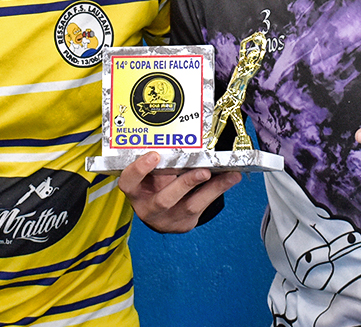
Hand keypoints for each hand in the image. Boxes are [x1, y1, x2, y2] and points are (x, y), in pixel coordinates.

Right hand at [117, 152, 241, 232]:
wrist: (158, 213)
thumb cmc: (153, 185)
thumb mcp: (149, 174)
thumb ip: (159, 161)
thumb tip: (182, 136)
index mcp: (134, 191)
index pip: (129, 182)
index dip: (139, 169)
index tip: (154, 155)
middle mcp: (147, 208)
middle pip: (164, 200)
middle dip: (185, 184)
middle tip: (203, 171)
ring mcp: (166, 219)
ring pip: (189, 206)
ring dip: (211, 189)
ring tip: (229, 176)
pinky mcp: (184, 224)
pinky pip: (202, 208)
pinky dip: (217, 191)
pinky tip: (231, 179)